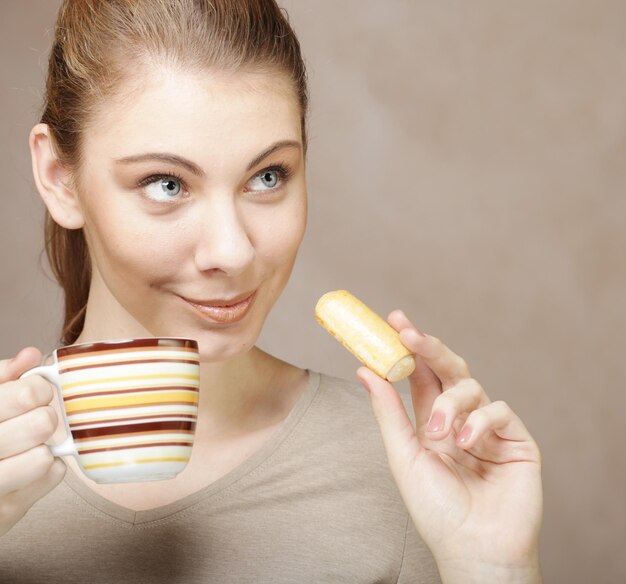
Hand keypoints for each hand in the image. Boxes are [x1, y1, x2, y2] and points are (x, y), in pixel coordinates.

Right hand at [0, 348, 65, 536]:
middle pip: (42, 423)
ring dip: (43, 446)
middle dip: (44, 418)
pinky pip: (52, 477)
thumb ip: (0, 378)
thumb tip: (31, 355)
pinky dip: (48, 469)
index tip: (32, 395)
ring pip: (44, 456)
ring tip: (27, 446)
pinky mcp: (5, 514)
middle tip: (34, 421)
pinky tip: (26, 468)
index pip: (28, 394)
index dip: (39, 389)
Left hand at [356, 310, 542, 582]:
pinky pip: (498, 409)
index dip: (408, 348)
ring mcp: (488, 426)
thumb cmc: (436, 508)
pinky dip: (479, 422)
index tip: (393, 321)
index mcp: (431, 421)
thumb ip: (388, 411)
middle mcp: (460, 418)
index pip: (420, 375)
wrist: (474, 547)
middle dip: (428, 347)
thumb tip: (364, 370)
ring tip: (440, 434)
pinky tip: (468, 444)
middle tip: (408, 331)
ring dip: (450, 404)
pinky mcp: (516, 438)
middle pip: (447, 368)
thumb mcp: (403, 455)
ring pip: (470, 385)